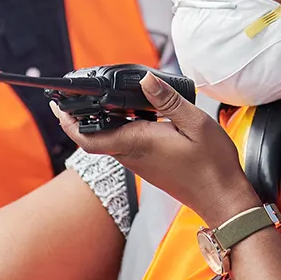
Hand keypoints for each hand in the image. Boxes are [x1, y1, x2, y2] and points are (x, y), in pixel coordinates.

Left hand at [53, 73, 259, 225]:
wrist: (222, 199)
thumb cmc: (212, 165)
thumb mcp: (195, 123)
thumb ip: (168, 100)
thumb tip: (145, 80)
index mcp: (137, 143)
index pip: (89, 136)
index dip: (68, 121)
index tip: (58, 103)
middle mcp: (132, 155)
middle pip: (93, 135)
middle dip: (80, 114)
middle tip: (74, 92)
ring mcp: (138, 162)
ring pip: (108, 138)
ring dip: (101, 118)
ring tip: (103, 95)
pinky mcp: (147, 164)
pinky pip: (124, 143)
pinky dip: (120, 125)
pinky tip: (133, 111)